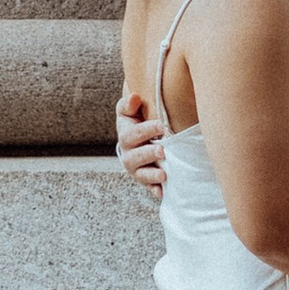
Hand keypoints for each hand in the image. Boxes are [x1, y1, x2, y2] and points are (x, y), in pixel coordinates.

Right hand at [117, 89, 167, 203]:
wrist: (139, 137)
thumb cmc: (137, 120)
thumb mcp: (129, 110)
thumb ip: (129, 104)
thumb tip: (134, 97)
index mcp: (125, 135)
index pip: (132, 134)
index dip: (146, 130)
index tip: (162, 125)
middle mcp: (128, 154)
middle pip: (135, 156)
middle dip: (148, 154)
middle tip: (162, 150)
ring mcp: (136, 169)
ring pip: (141, 174)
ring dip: (151, 175)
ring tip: (163, 175)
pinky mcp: (145, 180)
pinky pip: (148, 187)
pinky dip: (154, 190)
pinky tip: (162, 192)